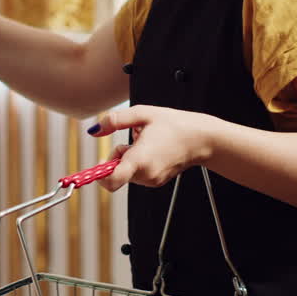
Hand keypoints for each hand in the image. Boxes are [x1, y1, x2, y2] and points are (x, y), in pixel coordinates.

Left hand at [87, 105, 214, 190]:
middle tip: (132, 139)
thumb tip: (94, 130)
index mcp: (140, 160)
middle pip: (115, 172)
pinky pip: (137, 174)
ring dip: (128, 158)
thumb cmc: (175, 125)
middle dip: (117, 156)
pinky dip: (138, 162)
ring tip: (146, 143)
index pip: (111, 180)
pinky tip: (152, 150)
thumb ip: (115, 120)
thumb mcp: (142, 114)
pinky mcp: (157, 182)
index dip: (98, 174)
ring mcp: (152, 180)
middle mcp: (145, 175)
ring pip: (126, 172)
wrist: (201, 139)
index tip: (97, 163)